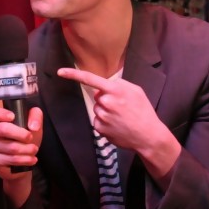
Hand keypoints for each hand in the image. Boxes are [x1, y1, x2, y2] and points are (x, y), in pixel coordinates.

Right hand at [0, 104, 41, 207]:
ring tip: (34, 152)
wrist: (25, 165)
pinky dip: (22, 161)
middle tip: (30, 138)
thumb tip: (31, 124)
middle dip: (18, 133)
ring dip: (23, 150)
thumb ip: (35, 117)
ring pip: (6, 147)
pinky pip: (6, 161)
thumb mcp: (35, 127)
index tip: (11, 116)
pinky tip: (31, 161)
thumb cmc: (27, 141)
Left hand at [57, 67, 179, 182]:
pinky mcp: (100, 128)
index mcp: (115, 90)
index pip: (90, 79)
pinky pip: (98, 121)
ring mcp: (102, 116)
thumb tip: (103, 88)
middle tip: (122, 107)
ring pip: (97, 109)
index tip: (60, 72)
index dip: (73, 75)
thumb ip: (118, 84)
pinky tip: (118, 126)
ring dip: (106, 112)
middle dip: (106, 99)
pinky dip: (106, 123)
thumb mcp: (136, 91)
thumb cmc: (144, 111)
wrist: (149, 136)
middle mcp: (106, 102)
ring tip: (122, 118)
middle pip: (98, 96)